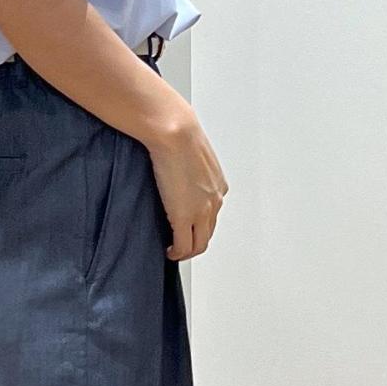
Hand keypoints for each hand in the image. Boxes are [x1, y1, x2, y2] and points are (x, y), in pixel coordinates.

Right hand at [146, 105, 228, 260]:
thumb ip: (187, 165)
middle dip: (195, 240)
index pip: (212, 213)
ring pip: (200, 243)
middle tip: (181, 244)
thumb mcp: (190, 152)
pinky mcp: (185, 217)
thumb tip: (174, 164)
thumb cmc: (178, 132)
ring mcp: (202, 211)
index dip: (199, 223)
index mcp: (217, 184)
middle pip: (208, 232)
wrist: (174, 131)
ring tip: (175, 251)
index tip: (187, 226)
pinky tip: (169, 252)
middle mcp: (214, 199)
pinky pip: (184, 246)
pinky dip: (177, 254)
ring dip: (187, 250)